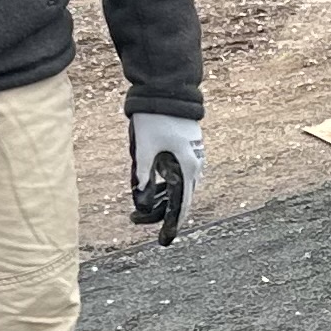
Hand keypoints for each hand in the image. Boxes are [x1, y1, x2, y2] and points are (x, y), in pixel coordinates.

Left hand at [130, 113, 202, 238]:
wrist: (169, 90)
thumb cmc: (155, 118)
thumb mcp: (144, 147)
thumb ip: (142, 175)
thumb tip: (139, 200)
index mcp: (186, 166)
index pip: (181, 204)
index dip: (172, 224)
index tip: (164, 240)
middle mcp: (193, 165)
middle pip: (180, 198)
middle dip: (160, 214)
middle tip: (136, 220)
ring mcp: (192, 157)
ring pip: (178, 187)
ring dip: (160, 199)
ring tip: (138, 209)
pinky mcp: (186, 151)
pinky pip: (177, 175)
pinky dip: (164, 186)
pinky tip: (150, 191)